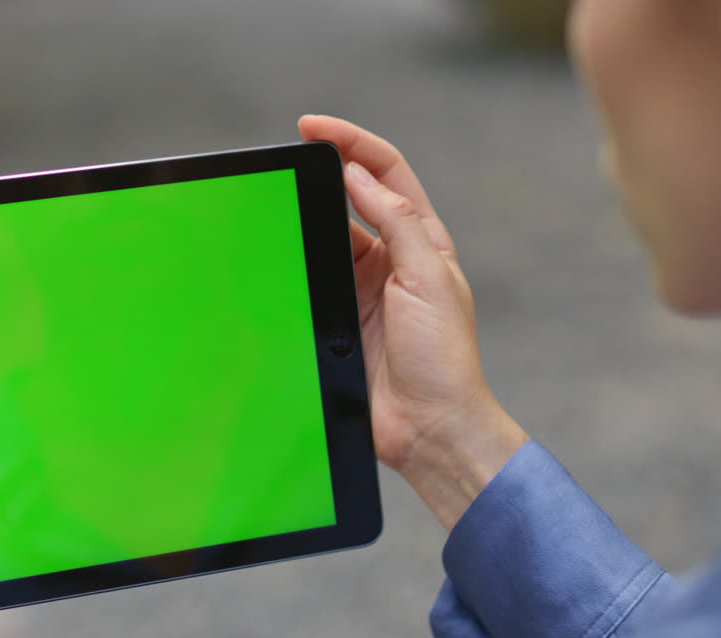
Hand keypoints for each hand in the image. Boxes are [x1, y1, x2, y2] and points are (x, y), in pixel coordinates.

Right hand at [299, 115, 528, 529]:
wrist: (429, 428)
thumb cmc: (444, 358)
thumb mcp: (429, 278)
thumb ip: (397, 221)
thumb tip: (358, 174)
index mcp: (422, 241)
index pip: (385, 173)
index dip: (352, 143)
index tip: (312, 127)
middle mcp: (391, 259)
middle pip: (351, 197)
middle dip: (322, 168)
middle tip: (290, 151)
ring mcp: (361, 288)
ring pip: (325, 235)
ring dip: (305, 215)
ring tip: (279, 199)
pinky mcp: (336, 318)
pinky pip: (310, 276)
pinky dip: (293, 259)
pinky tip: (277, 250)